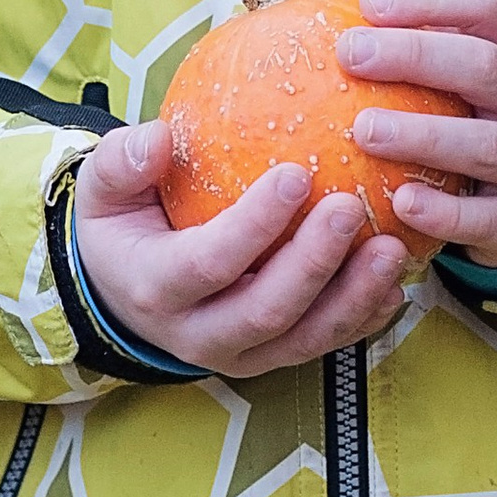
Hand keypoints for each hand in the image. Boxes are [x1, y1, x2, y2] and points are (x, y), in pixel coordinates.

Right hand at [71, 119, 414, 377]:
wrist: (122, 294)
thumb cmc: (121, 227)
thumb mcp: (101, 190)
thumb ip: (123, 161)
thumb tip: (159, 136)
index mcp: (156, 287)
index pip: (209, 262)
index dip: (254, 225)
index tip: (295, 173)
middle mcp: (197, 333)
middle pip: (266, 309)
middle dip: (314, 262)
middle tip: (350, 207)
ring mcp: (239, 354)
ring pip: (304, 338)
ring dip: (353, 296)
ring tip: (392, 248)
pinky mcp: (272, 359)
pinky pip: (324, 344)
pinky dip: (363, 316)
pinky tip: (395, 280)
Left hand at [339, 0, 496, 269]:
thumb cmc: (482, 104)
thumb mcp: (472, 46)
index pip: (488, 1)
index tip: (367, 2)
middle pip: (483, 66)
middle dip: (417, 56)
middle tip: (350, 54)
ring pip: (485, 145)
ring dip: (422, 135)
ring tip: (363, 130)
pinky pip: (487, 218)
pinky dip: (445, 212)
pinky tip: (401, 203)